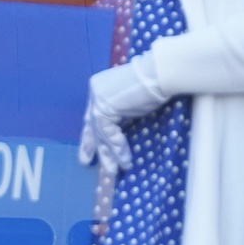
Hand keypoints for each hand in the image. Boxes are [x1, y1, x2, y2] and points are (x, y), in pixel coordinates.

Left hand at [77, 55, 166, 171]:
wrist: (158, 73)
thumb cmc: (153, 84)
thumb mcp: (132, 101)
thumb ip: (122, 111)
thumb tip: (121, 130)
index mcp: (100, 87)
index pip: (93, 113)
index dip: (92, 132)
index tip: (92, 146)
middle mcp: (95, 91)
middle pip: (91, 123)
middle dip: (89, 145)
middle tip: (85, 161)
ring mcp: (98, 99)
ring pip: (99, 132)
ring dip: (108, 153)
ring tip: (113, 171)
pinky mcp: (104, 108)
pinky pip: (108, 134)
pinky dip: (117, 148)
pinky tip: (124, 159)